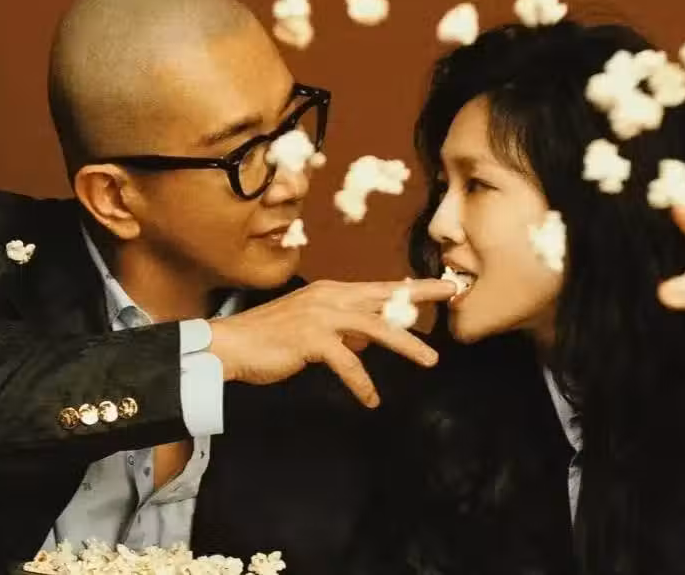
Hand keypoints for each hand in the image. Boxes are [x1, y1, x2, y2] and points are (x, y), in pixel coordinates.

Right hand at [209, 278, 457, 406]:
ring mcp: (321, 316)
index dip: (411, 286)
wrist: (232, 345)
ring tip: (429, 360)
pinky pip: (348, 363)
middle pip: (385, 296)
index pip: (380, 288)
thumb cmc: (270, 338)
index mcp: (332, 292)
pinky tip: (371, 400)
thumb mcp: (313, 327)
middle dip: (421, 294)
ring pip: (375, 328)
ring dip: (405, 344)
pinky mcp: (312, 339)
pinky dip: (362, 384)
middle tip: (452, 293)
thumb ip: (344, 330)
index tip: (442, 284)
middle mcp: (330, 298)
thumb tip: (371, 339)